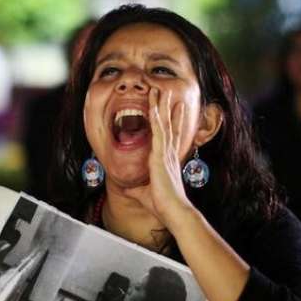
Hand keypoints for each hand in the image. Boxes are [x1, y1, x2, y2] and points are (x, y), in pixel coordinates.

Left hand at [129, 87, 192, 226]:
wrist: (172, 210)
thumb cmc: (161, 205)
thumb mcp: (143, 194)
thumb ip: (134, 189)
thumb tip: (126, 188)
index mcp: (165, 161)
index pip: (169, 136)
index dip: (172, 121)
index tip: (174, 108)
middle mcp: (167, 153)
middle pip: (168, 124)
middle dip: (166, 107)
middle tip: (166, 92)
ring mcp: (165, 153)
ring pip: (164, 123)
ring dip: (161, 106)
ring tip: (160, 90)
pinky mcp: (161, 155)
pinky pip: (159, 132)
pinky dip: (157, 118)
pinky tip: (155, 107)